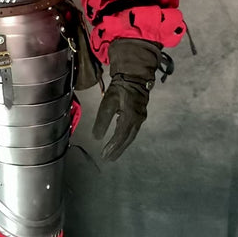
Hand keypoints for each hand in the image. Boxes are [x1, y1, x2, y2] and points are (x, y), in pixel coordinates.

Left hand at [92, 38, 161, 160]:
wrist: (134, 77)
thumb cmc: (120, 89)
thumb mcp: (108, 103)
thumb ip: (103, 120)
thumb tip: (96, 137)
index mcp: (130, 117)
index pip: (120, 136)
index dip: (112, 147)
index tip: (104, 155)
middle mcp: (138, 120)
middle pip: (127, 139)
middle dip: (117, 150)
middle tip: (108, 159)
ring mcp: (140, 118)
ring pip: (130, 136)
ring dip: (121, 146)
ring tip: (112, 154)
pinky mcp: (139, 115)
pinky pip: (132, 130)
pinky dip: (125, 138)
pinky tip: (119, 141)